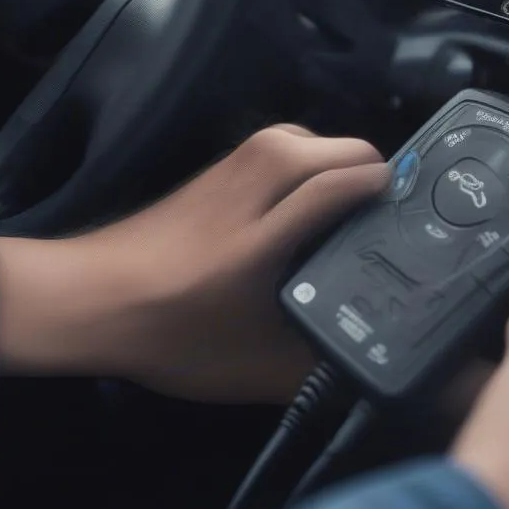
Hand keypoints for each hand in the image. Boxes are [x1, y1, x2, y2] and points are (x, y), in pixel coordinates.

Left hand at [0, 125, 388, 403]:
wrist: (91, 297)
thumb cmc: (172, 334)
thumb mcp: (252, 368)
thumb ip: (318, 365)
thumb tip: (374, 364)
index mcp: (267, 230)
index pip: (345, 183)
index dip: (389, 194)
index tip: (416, 218)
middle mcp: (256, 180)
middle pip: (337, 149)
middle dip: (373, 174)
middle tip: (390, 219)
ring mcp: (235, 164)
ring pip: (311, 139)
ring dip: (340, 163)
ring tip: (356, 208)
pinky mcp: (220, 164)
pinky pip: (285, 145)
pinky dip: (311, 161)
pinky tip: (310, 199)